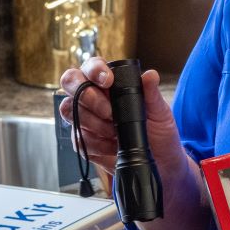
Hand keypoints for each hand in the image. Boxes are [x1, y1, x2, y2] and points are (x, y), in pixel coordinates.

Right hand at [58, 57, 188, 183]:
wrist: (160, 162)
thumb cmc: (158, 132)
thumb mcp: (160, 112)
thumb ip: (152, 93)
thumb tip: (150, 75)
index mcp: (109, 84)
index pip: (91, 67)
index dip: (94, 70)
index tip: (108, 81)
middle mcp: (93, 97)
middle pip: (70, 84)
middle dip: (87, 96)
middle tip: (109, 112)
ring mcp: (85, 119)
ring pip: (70, 111)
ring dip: (94, 122)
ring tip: (116, 132)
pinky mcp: (83, 141)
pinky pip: (79, 138)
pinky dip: (97, 143)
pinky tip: (113, 146)